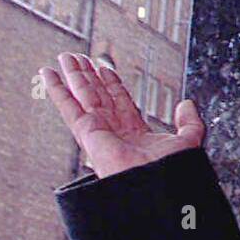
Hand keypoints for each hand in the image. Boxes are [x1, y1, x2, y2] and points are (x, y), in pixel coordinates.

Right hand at [41, 53, 205, 178]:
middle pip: (99, 96)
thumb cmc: (172, 171)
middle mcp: (114, 131)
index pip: (121, 102)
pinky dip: (57, 89)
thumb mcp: (187, 141)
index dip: (113, 84)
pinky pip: (69, 107)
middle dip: (89, 76)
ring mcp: (98, 131)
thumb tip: (187, 104)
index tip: (105, 69)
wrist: (158, 183)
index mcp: (135, 134)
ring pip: (83, 96)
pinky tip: (49, 74)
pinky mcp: (86, 132)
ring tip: (66, 56)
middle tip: (79, 58)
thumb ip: (189, 122)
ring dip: (74, 76)